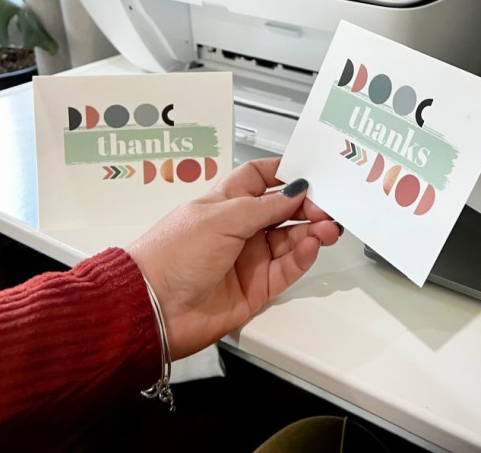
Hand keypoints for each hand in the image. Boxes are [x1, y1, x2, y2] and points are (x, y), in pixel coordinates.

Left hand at [128, 157, 340, 359]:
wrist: (154, 308)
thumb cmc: (171, 256)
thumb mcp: (222, 217)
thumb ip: (265, 206)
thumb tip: (295, 191)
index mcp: (225, 203)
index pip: (260, 178)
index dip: (284, 173)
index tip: (309, 172)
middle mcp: (239, 229)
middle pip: (283, 211)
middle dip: (307, 206)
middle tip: (326, 206)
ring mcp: (249, 259)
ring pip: (291, 240)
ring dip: (312, 231)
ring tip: (326, 227)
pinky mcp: (257, 287)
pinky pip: (288, 268)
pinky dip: (303, 256)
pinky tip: (311, 246)